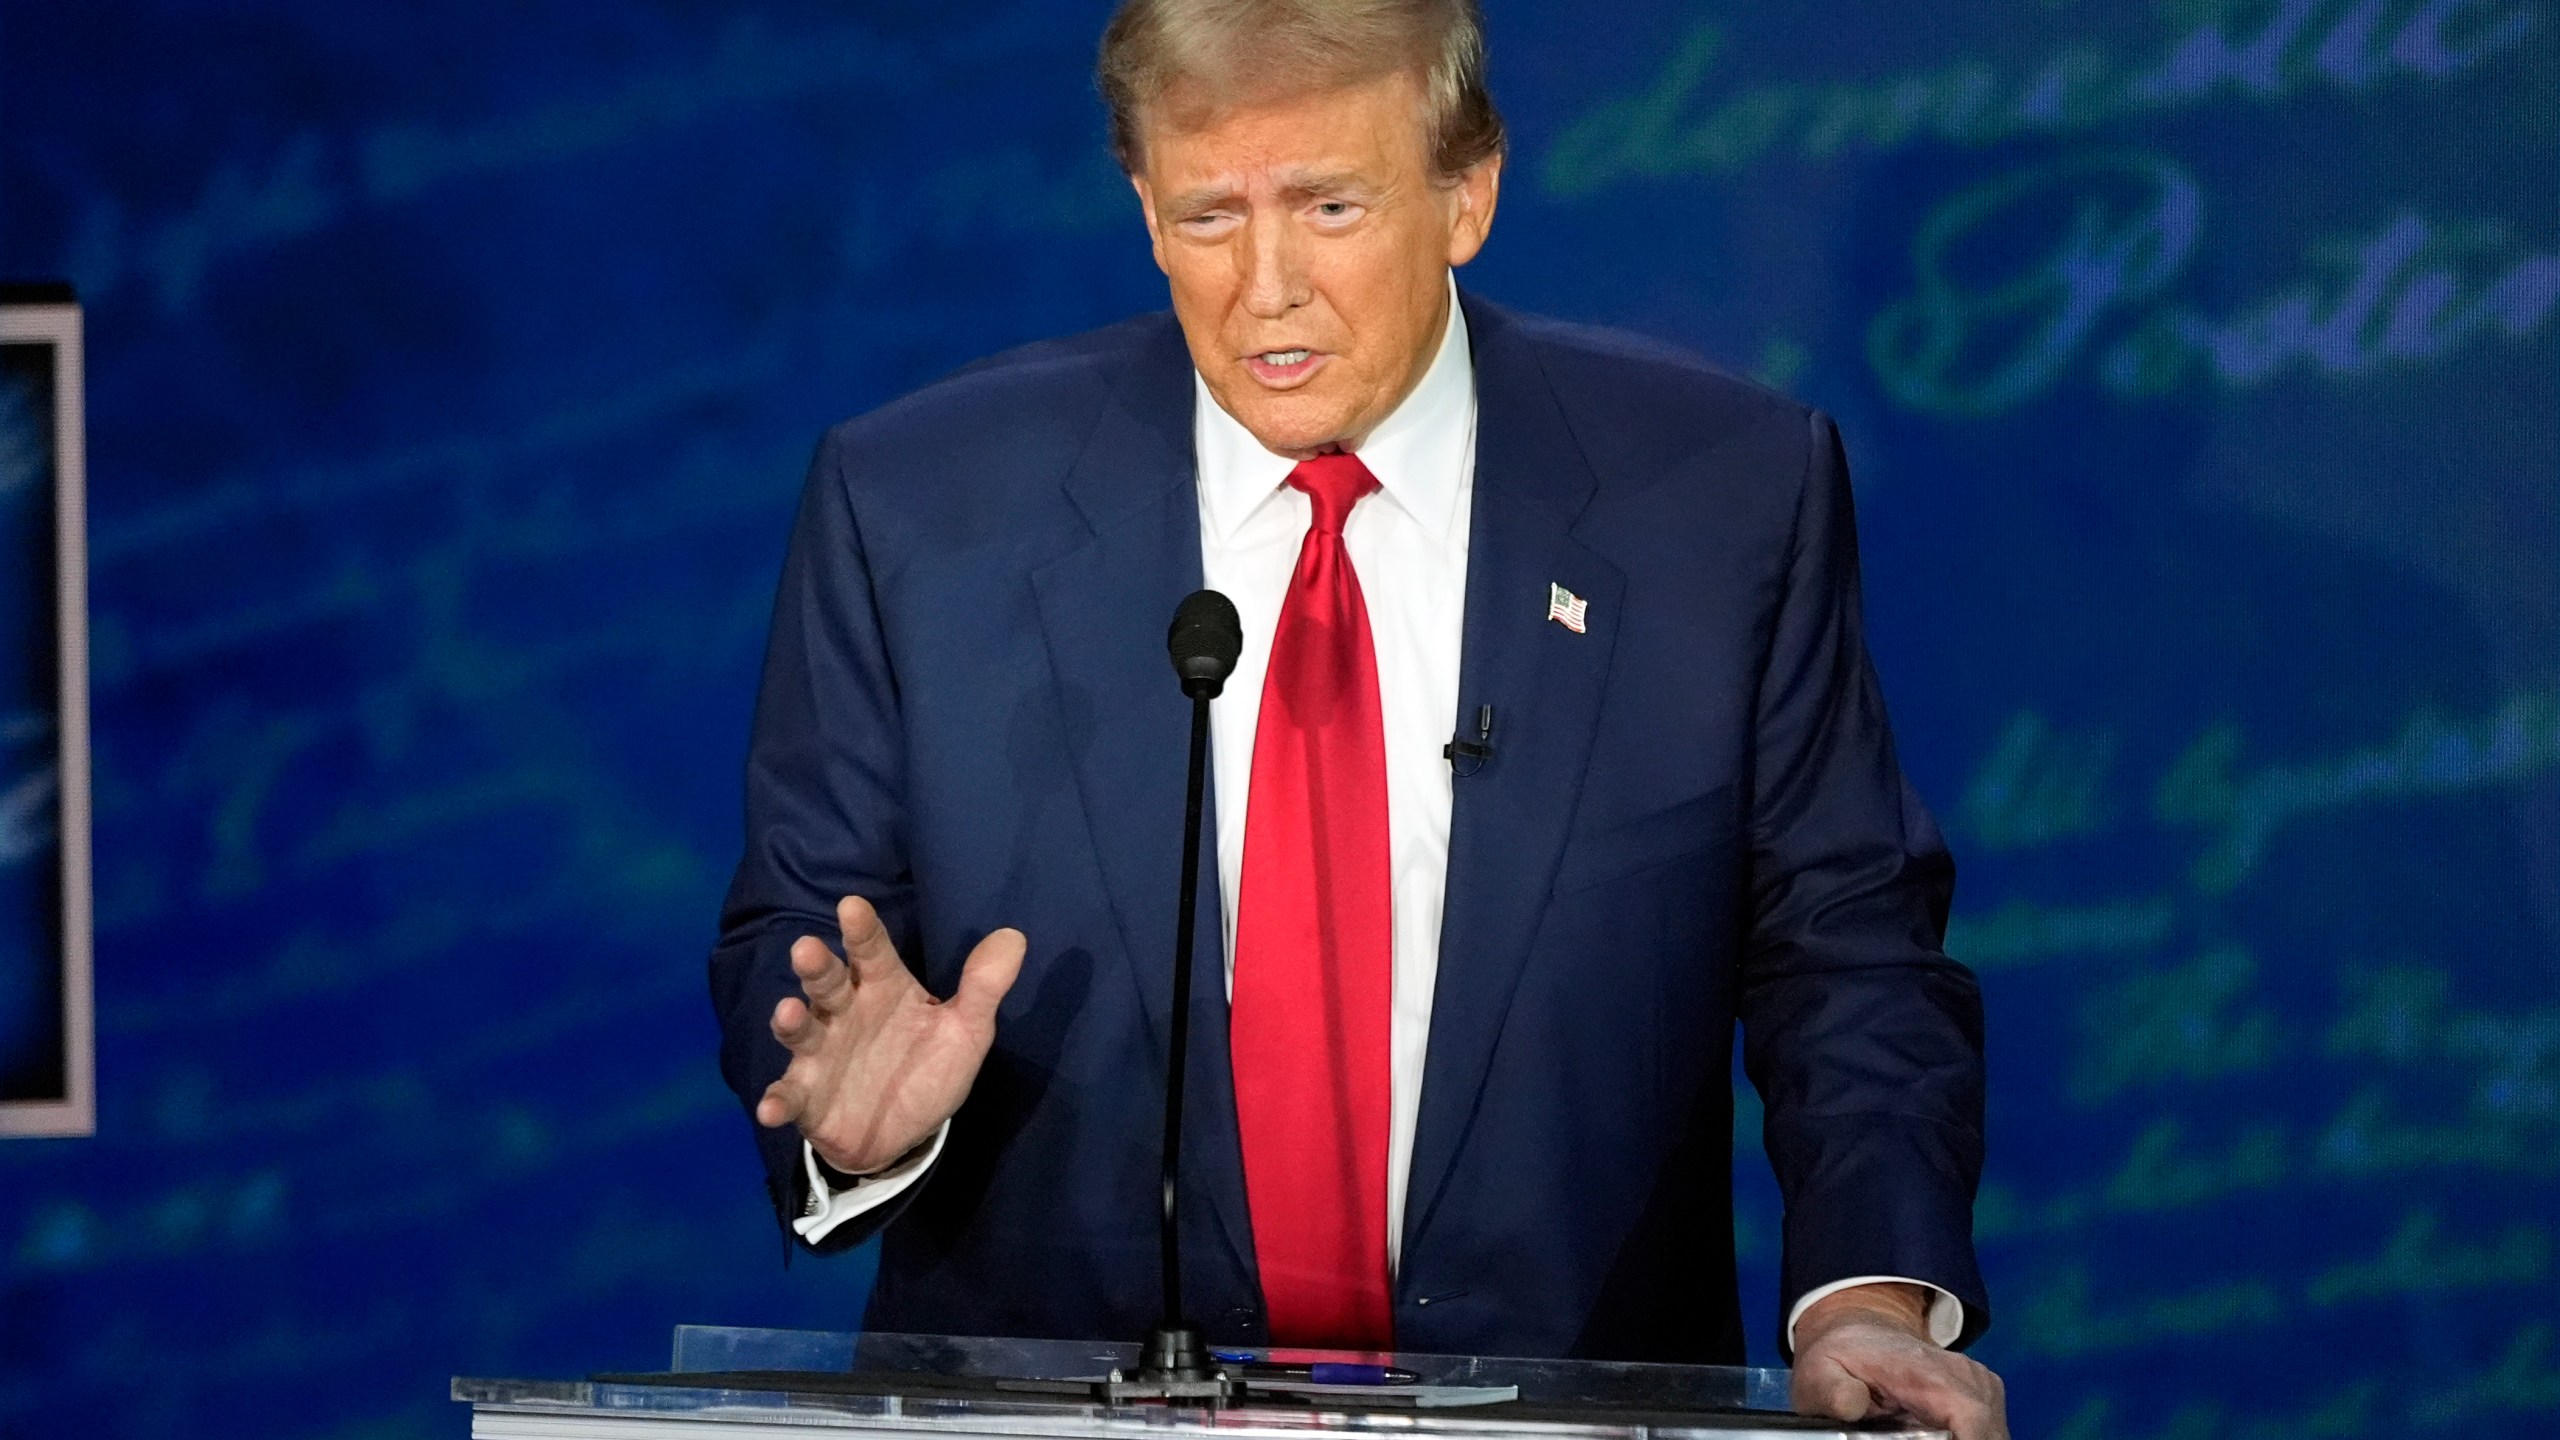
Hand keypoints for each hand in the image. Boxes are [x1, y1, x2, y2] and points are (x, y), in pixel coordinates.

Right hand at [754, 895, 1024, 1174]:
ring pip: (802, 1031)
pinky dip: (777, 1100)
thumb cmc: (927, 1067)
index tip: (851, 906)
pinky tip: (772, 1110)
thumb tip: (1014, 937)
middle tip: (807, 947)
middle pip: (828, 983)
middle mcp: (845, 1012)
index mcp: (882, 988)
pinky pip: (789, 1095)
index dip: (863, 930)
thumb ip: (983, 987)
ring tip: (788, 1013)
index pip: (873, 952)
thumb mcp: (966, 1031)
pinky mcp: (806, 1096)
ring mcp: (821, 1053)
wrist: (902, 1133)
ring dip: (790, 1022)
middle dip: (817, 967)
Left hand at [1791, 1283, 2006, 1439]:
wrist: (1860, 1335)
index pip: (1970, 1414)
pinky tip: (1941, 1436)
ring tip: (1923, 1435)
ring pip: (1992, 1433)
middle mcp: (1963, 1375)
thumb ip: (1833, 1392)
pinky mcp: (1984, 1397)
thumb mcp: (1820, 1374)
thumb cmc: (1842, 1357)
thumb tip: (1853, 1404)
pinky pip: (1990, 1430)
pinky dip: (1970, 1437)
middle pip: (1987, 1431)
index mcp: (1925, 1370)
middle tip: (1913, 1438)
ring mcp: (1979, 1385)